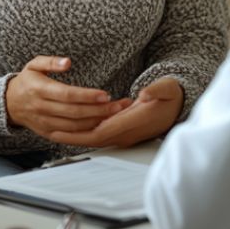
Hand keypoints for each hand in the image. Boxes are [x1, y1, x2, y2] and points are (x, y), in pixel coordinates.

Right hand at [6, 56, 130, 139]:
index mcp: (39, 90)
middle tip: (118, 106)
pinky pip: (70, 135)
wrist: (9, 104)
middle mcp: (42, 108)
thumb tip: (67, 62)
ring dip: (96, 122)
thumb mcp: (34, 65)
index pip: (67, 95)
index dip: (87, 96)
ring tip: (114, 115)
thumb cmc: (26, 81)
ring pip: (74, 126)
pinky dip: (86, 132)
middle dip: (98, 110)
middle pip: (74, 112)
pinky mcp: (47, 133)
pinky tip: (100, 126)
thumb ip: (50, 62)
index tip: (106, 94)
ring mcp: (44, 123)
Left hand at [48, 77, 183, 148]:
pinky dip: (86, 132)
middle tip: (50, 132)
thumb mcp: (167, 90)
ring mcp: (125, 134)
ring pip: (96, 138)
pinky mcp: (124, 131)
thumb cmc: (172, 98)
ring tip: (56, 131)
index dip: (80, 132)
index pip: (102, 131)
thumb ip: (157, 90)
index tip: (63, 130)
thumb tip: (146, 93)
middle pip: (94, 139)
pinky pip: (101, 134)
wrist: (179, 108)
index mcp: (133, 122)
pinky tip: (75, 128)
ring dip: (77, 135)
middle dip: (71, 138)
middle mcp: (127, 132)